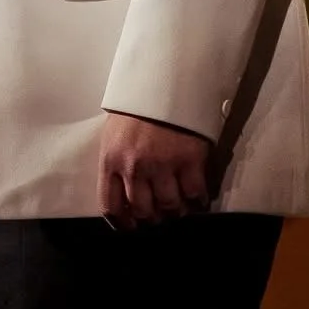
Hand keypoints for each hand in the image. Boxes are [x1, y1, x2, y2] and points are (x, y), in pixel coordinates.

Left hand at [98, 110, 209, 229]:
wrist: (163, 81)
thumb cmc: (134, 107)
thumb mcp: (112, 134)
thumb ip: (116, 163)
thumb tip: (122, 193)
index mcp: (111, 160)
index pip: (111, 206)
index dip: (122, 223)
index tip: (131, 228)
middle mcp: (134, 168)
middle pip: (143, 211)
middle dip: (151, 218)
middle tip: (160, 214)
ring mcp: (163, 166)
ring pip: (170, 207)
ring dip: (175, 211)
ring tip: (179, 206)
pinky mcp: (189, 161)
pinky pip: (195, 195)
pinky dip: (198, 202)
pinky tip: (198, 199)